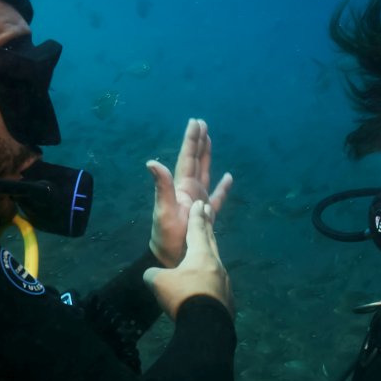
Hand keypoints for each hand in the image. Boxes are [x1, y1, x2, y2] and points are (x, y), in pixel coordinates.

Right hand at [143, 201, 232, 318]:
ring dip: (210, 255)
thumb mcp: (159, 282)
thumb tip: (151, 275)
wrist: (207, 326)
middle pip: (211, 242)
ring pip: (215, 264)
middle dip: (207, 228)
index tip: (200, 204)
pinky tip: (209, 287)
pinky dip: (212, 279)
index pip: (197, 230)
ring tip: (206, 253)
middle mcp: (216, 264)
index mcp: (201, 255)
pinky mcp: (228, 299)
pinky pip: (218, 284)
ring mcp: (225, 282)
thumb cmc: (183, 296)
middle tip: (208, 216)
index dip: (196, 217)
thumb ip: (153, 274)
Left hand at [147, 118, 232, 267]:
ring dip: (208, 157)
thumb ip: (161, 187)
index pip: (187, 158)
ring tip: (210, 140)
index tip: (195, 122)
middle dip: (199, 142)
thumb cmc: (166, 238)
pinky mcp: (207, 215)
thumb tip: (151, 162)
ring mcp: (199, 202)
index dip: (191, 140)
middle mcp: (190, 191)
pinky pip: (218, 197)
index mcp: (182, 188)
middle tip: (202, 123)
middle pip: (196, 161)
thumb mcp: (164, 211)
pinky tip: (228, 178)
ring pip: (205, 173)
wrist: (170, 258)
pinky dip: (223, 187)